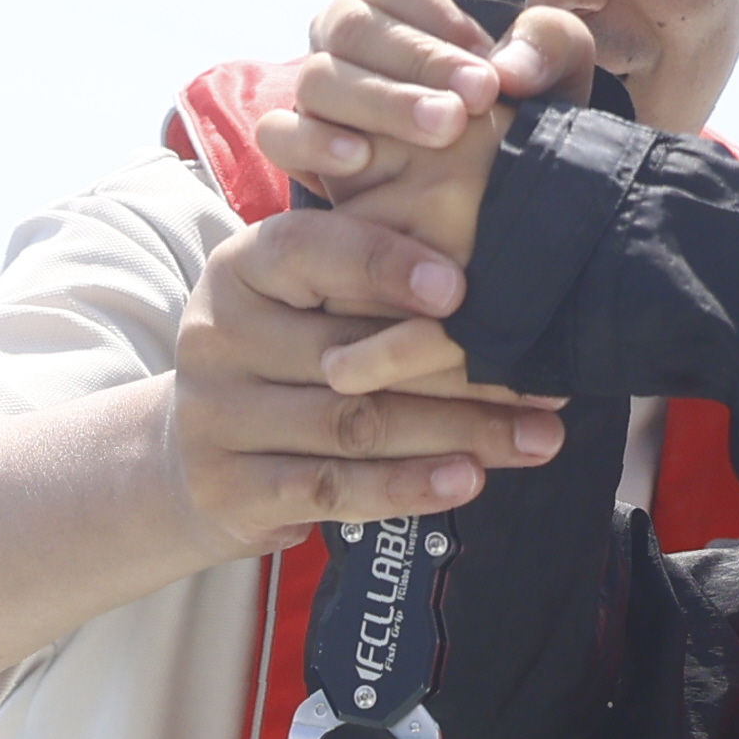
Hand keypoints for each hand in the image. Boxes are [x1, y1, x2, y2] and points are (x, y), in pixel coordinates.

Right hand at [167, 205, 561, 544]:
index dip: (383, 265)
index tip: (461, 288)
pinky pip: (331, 487)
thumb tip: (502, 286)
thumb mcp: (303, 305)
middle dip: (461, 371)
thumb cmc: (281, 364)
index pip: (309, 250)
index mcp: (241, 269)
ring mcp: (216, 416)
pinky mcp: (228, 489)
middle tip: (545, 381)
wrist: (193, 457)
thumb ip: (370, 287)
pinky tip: (467, 479)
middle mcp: (218, 336)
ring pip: (355, 424)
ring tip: (535, 438)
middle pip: (353, 353)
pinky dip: (407, 486)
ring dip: (456, 433)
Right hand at [253, 0, 603, 268]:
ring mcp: (316, 85)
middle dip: (418, 64)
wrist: (496, 174)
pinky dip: (313, 142)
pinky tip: (361, 160)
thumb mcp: (555, 65)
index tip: (484, 58)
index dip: (433, 14)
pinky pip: (279, 133)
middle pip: (352, 28)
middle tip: (475, 102)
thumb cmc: (520, 101)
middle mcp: (342, 30)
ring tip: (441, 132)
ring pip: (318, 78)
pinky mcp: (299, 142)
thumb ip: (548, 45)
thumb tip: (510, 69)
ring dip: (381, 103)